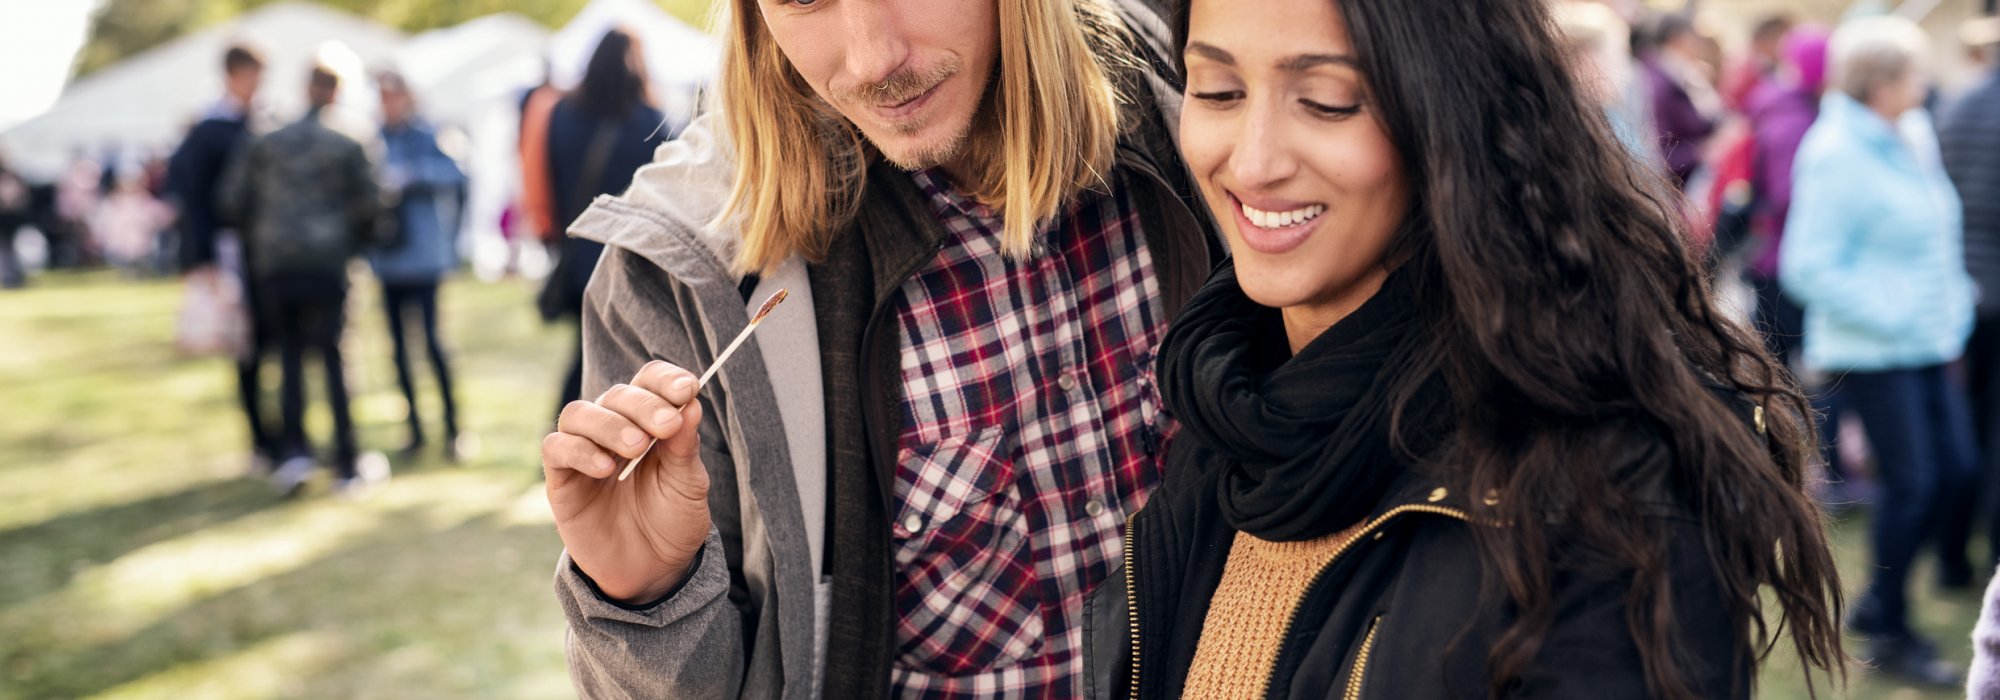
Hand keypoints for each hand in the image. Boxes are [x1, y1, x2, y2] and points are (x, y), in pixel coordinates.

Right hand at [543, 361, 710, 602]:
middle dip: (644, 406)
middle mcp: (613, 428)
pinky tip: (606, 468)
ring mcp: (584, 451)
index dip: (665, 380)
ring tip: (637, 447)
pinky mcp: (562, 479)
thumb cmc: (671, 521)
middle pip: (617, 395)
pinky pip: (556, 448)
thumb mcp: (688, 484)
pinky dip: (579, 451)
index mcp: (648, 421)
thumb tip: (691, 403)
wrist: (651, 570)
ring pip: (580, 414)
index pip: (648, 381)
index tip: (688, 389)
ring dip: (610, 425)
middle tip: (666, 425)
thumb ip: (685, 446)